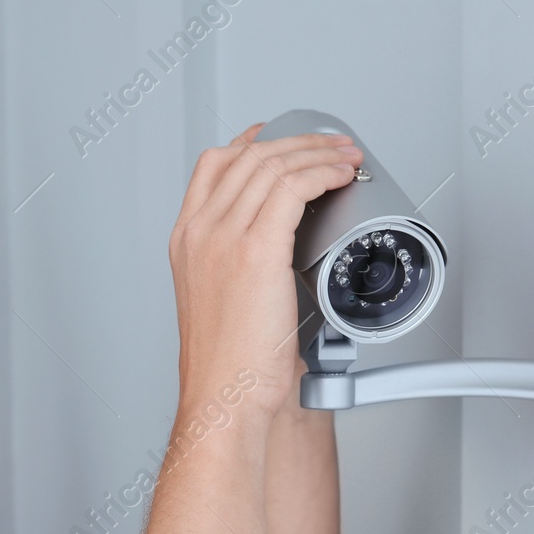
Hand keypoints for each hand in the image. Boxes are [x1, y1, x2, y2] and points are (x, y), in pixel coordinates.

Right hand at [167, 123, 361, 418]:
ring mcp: (222, 237)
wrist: (223, 396)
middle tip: (332, 145)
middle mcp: (200, 232)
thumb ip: (243, 267)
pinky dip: (322, 173)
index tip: (282, 137)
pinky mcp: (254, 251)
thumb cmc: (229, 366)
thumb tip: (285, 254)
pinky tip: (340, 176)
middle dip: (298, 141)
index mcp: (187, 241)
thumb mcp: (223, 302)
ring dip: (317, 152)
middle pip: (248, 155)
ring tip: (346, 157)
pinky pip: (292, 188)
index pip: (215, 164)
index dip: (253, 141)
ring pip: (273, 165)